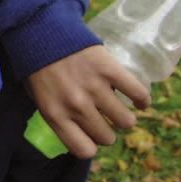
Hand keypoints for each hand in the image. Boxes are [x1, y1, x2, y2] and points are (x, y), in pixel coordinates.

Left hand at [25, 45, 150, 158]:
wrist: (41, 31)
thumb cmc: (37, 67)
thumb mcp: (37, 98)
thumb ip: (57, 117)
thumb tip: (79, 134)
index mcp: (55, 115)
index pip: (84, 151)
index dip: (91, 145)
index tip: (91, 137)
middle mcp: (76, 106)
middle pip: (107, 137)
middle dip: (107, 130)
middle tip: (104, 118)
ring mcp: (94, 88)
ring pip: (125, 121)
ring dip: (124, 117)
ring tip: (119, 108)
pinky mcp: (110, 69)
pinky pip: (138, 93)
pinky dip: (142, 99)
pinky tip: (139, 100)